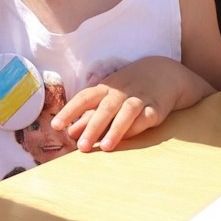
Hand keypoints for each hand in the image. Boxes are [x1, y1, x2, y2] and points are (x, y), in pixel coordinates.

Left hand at [57, 60, 187, 151]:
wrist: (164, 73)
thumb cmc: (128, 88)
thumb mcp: (107, 97)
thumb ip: (89, 115)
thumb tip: (69, 132)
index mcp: (105, 88)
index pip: (84, 98)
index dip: (70, 111)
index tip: (56, 126)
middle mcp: (121, 92)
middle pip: (105, 108)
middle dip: (93, 127)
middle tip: (81, 147)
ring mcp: (140, 98)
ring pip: (127, 112)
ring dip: (116, 129)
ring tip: (105, 147)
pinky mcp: (157, 107)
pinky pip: (147, 117)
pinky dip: (138, 126)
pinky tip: (129, 137)